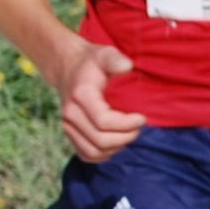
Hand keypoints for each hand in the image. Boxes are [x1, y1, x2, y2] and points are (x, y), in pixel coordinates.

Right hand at [55, 41, 144, 161]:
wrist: (68, 68)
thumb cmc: (91, 62)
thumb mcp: (104, 54)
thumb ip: (115, 59)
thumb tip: (128, 66)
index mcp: (81, 95)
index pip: (104, 121)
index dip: (127, 124)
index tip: (141, 117)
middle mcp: (70, 114)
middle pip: (100, 140)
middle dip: (125, 137)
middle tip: (138, 127)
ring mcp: (68, 126)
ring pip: (94, 152)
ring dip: (116, 147)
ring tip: (128, 134)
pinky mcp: (69, 135)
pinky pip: (87, 155)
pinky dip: (104, 155)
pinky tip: (116, 142)